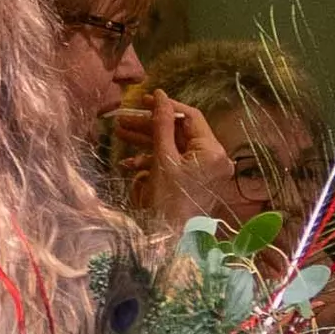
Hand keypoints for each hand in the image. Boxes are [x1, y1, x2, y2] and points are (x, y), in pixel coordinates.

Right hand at [116, 92, 241, 228]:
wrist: (172, 239)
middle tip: (123, 119)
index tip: (142, 101)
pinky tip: (130, 164)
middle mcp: (214, 158)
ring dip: (147, 141)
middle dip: (150, 125)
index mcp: (212, 151)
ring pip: (174, 147)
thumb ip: (161, 124)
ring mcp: (205, 171)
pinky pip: (174, 163)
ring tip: (120, 134)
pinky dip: (154, 160)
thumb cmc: (169, 199)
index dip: (166, 106)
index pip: (191, 117)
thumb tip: (160, 95)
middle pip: (180, 132)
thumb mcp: (162, 158)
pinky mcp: (195, 181)